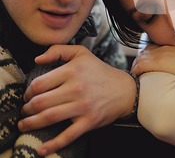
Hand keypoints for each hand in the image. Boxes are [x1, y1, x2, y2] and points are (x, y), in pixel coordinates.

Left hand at [19, 44, 136, 155]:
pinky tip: (42, 150)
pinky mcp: (89, 121)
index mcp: (73, 71)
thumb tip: (37, 59)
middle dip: (27, 109)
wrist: (126, 90)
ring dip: (31, 123)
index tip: (28, 96)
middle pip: (41, 102)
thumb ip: (59, 50)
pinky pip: (68, 135)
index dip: (29, 92)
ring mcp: (83, 106)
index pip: (39, 84)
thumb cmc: (101, 72)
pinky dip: (53, 144)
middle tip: (25, 111)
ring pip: (49, 117)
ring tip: (24, 124)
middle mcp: (77, 88)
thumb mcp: (82, 54)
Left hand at [131, 44, 174, 82]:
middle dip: (139, 62)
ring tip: (136, 77)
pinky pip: (139, 66)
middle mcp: (163, 48)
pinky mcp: (158, 62)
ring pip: (139, 58)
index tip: (144, 66)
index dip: (146, 57)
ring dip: (136, 67)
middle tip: (137, 73)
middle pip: (143, 53)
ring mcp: (160, 54)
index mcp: (170, 46)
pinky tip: (137, 79)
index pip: (150, 49)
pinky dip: (136, 72)